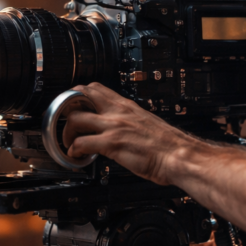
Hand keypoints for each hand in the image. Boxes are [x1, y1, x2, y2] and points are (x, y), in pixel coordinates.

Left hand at [62, 82, 199, 184]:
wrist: (179, 155)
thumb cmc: (168, 144)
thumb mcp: (146, 123)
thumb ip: (130, 122)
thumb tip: (120, 128)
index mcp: (127, 106)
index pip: (96, 88)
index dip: (79, 94)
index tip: (73, 104)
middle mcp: (118, 112)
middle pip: (80, 96)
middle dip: (67, 107)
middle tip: (66, 121)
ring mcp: (114, 127)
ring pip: (75, 118)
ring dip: (66, 131)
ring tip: (69, 142)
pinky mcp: (112, 144)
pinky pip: (81, 143)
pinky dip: (73, 150)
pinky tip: (76, 156)